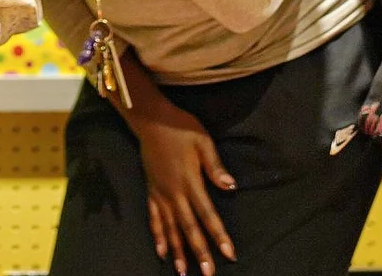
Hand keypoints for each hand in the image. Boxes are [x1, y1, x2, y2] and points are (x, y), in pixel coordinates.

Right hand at [117, 50, 236, 275]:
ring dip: (178, 251)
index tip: (229, 254)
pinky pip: (154, 218)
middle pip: (189, 228)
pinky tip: (162, 251)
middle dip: (200, 252)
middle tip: (208, 274)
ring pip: (170, 228)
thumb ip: (215, 166)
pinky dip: (158, 235)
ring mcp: (160, 194)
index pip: (207, 214)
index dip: (219, 235)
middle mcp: (174, 193)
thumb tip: (231, 187)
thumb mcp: (203, 141)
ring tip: (183, 272)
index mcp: (189, 182)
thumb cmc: (181, 127)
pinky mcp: (151, 190)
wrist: (151, 120)